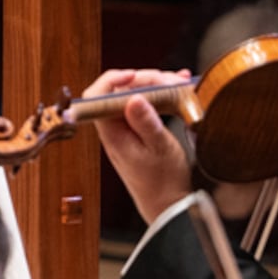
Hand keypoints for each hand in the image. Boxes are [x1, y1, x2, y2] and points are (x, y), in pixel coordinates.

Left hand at [79, 67, 197, 218]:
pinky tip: (177, 90)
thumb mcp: (160, 149)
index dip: (112, 80)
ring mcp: (125, 130)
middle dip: (145, 80)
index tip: (134, 74)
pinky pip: (144, 107)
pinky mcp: (137, 131)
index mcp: (111, 133)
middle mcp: (113, 129)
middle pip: (119, 92)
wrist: (167, 204)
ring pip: (134, 97)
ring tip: (180, 81)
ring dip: (156, 86)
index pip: (97, 97)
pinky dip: (160, 96)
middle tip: (171, 80)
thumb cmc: (163, 181)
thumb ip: (146, 123)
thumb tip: (133, 98)